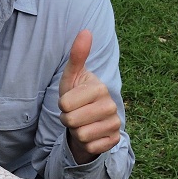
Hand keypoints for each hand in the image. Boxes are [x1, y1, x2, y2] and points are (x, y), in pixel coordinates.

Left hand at [58, 30, 121, 163]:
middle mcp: (111, 104)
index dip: (62, 106)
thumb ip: (77, 56)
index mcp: (100, 88)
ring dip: (76, 132)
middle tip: (74, 114)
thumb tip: (85, 31)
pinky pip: (91, 147)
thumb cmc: (77, 97)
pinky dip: (86, 144)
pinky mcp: (114, 140)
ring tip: (82, 124)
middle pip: (72, 121)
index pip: (65, 104)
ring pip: (81, 135)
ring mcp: (115, 123)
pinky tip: (91, 135)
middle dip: (67, 120)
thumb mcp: (72, 77)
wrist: (88, 121)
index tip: (70, 102)